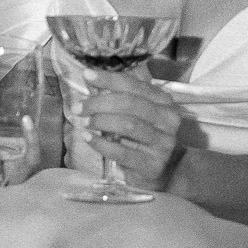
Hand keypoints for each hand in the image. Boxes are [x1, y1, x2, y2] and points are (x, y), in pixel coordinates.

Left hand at [77, 66, 184, 192]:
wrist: (166, 172)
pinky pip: (122, 152)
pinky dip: (101, 144)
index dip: (110, 79)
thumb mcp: (135, 115)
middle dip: (100, 103)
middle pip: (131, 103)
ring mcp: (163, 143)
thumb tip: (90, 80)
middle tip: (79, 107)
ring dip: (100, 122)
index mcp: (163, 102)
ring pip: (128, 125)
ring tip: (84, 123)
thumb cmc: (144, 139)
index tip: (87, 75)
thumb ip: (117, 97)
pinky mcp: (152, 164)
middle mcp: (168, 120)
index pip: (135, 85)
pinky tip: (88, 138)